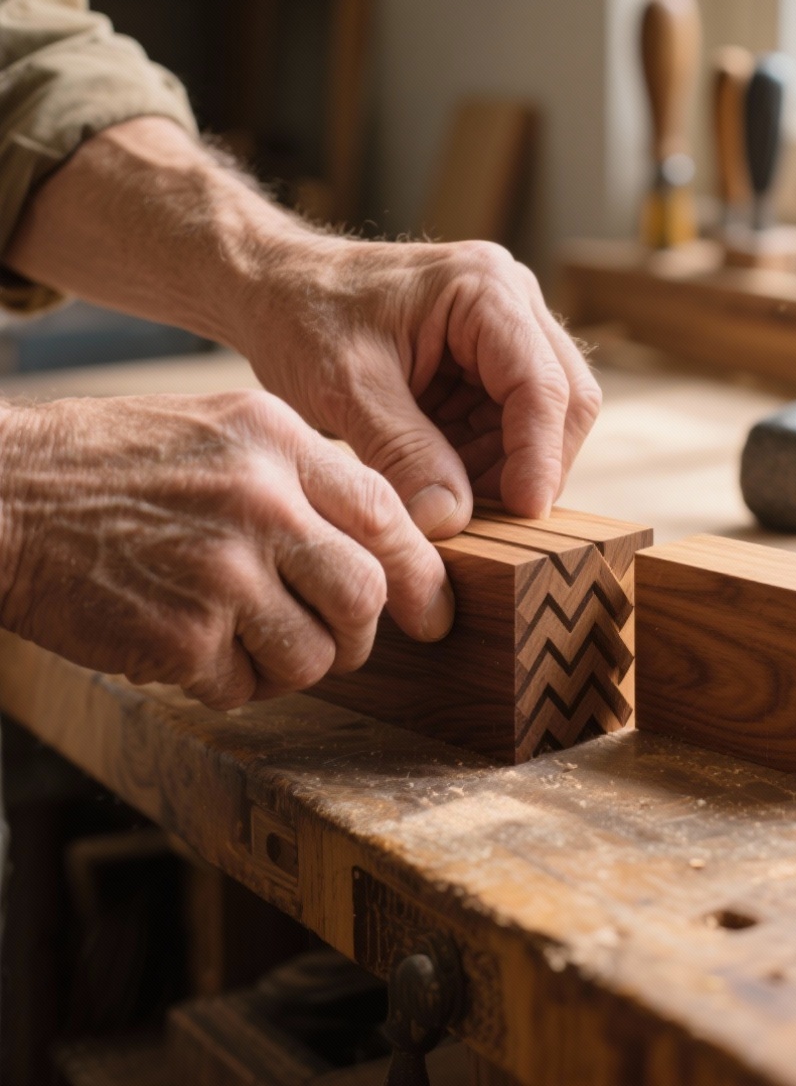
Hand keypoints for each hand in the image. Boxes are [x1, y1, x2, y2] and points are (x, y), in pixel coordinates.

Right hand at [0, 389, 451, 709]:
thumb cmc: (111, 464)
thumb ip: (301, 473)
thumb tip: (379, 539)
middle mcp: (259, 501)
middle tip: (334, 640)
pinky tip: (190, 649)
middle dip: (359, 634)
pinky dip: (227, 682)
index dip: (419, 572)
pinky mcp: (178, 634)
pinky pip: (242, 686)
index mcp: (275, 440)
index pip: (385, 513)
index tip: (432, 610)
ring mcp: (219, 570)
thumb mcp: (220, 428)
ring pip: (313, 655)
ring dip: (291, 666)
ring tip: (245, 641)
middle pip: (363, 594)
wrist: (0, 494)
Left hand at [237, 236, 601, 538]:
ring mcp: (509, 333)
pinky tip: (441, 480)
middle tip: (485, 520)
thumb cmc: (304, 319)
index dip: (540, 457)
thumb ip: (402, 453)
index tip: (523, 515)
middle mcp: (512, 304)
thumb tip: (453, 520)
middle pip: (565, 402)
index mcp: (485, 290)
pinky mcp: (493, 364)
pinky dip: (487, 463)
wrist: (276, 291)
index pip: (543, 385)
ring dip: (507, 470)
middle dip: (531, 467)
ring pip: (547, 421)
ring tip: (446, 498)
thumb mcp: (345, 389)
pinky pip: (513, 427)